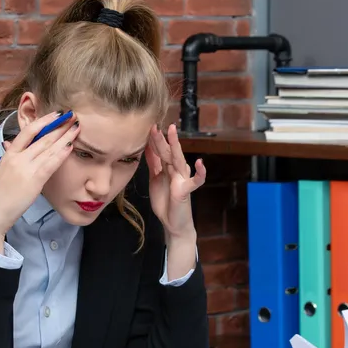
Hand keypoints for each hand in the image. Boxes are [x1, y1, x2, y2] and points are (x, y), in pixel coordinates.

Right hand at [0, 111, 78, 254]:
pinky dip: (61, 153)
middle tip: (72, 115)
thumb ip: (10, 156)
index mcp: (9, 154)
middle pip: (42, 137)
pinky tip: (70, 145)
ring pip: (48, 148)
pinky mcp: (33, 181)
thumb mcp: (1, 170)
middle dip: (59, 125)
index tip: (56, 114)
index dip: (43, 121)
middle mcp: (17, 157)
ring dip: (64, 136)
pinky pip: (50, 164)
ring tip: (76, 126)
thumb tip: (11, 144)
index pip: (27, 131)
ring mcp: (25, 168)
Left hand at [144, 123, 206, 241]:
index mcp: (168, 167)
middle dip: (162, 139)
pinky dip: (200, 172)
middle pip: (168, 152)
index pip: (161, 151)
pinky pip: (196, 181)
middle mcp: (176, 170)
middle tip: (155, 125)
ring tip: (172, 132)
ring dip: (175, 146)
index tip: (147, 127)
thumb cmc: (165, 201)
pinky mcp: (186, 190)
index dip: (154, 140)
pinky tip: (199, 163)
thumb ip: (153, 163)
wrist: (172, 223)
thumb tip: (147, 147)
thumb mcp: (155, 178)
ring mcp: (182, 179)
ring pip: (178, 160)